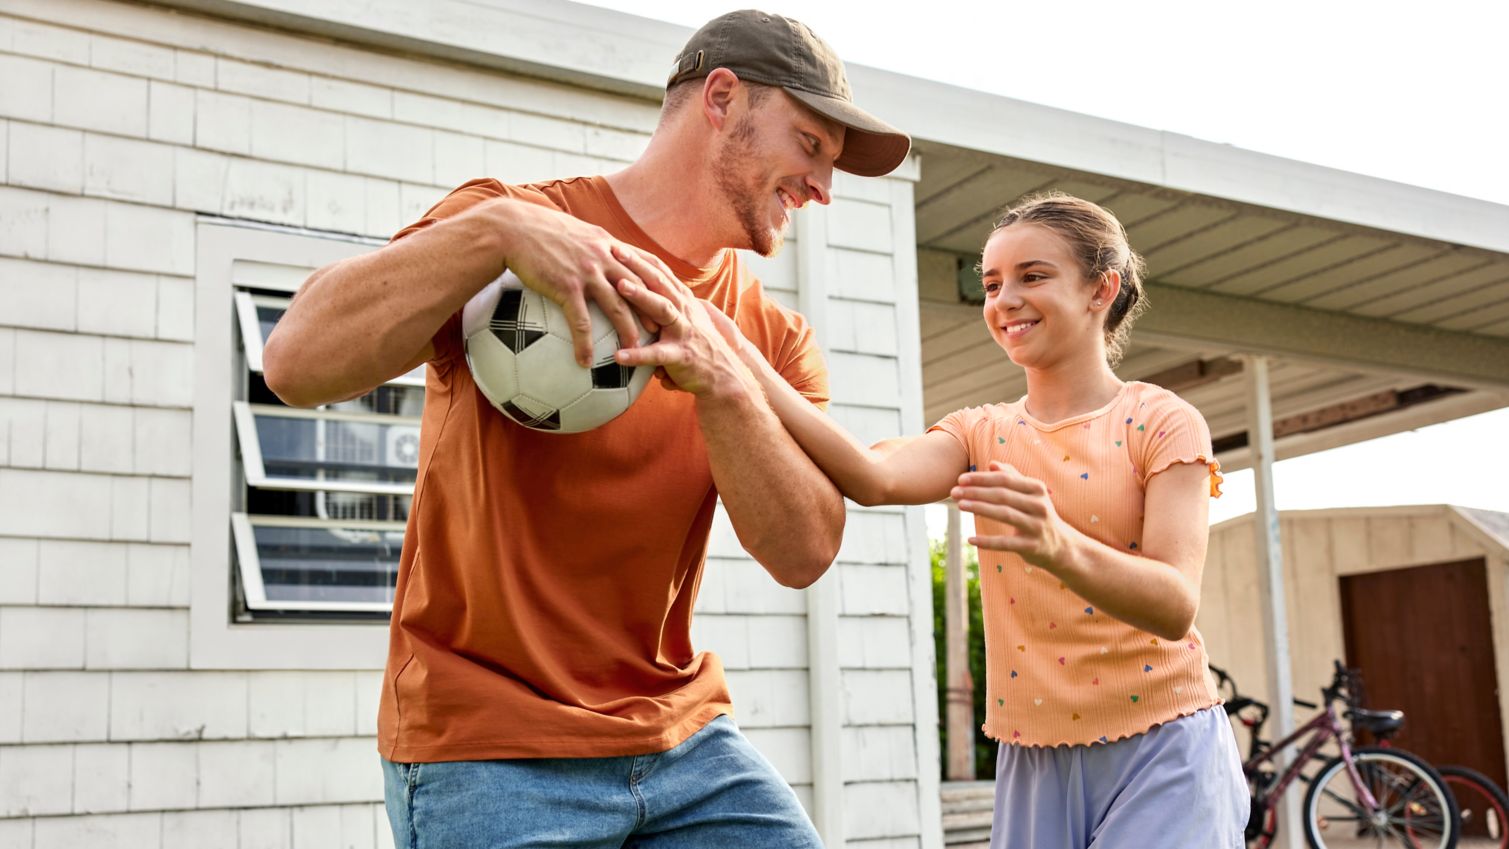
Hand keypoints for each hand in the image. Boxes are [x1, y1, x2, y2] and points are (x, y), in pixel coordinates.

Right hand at [488, 199, 667, 365]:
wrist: (513, 229)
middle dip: (656, 310)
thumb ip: (593, 244)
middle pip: (640, 287)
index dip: (663, 280)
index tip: (674, 296)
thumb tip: (601, 254)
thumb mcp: (575, 230)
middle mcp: (604, 257)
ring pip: (617, 306)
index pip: (646, 262)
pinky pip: (580, 321)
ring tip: (635, 352)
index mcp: (608, 244)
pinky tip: (584, 362)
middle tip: (666, 331)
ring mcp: (587, 272)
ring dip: (628, 331)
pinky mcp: (566, 286)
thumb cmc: (539, 230)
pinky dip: (584, 344)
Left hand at [608, 245, 757, 399]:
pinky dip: (638, 355)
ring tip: (619, 286)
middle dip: (636, 264)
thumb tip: (639, 300)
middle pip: (659, 281)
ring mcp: (683, 332)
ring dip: (640, 295)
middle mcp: (684, 311)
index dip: (640, 257)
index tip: (618, 244)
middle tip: (613, 250)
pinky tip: (618, 356)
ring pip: (661, 308)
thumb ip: (665, 309)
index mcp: (683, 302)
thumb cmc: (699, 349)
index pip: (660, 273)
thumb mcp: (685, 321)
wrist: (725, 376)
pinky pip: (657, 354)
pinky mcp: (682, 355)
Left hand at [953, 461, 1074, 569]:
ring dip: (980, 509)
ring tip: (960, 506)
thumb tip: (992, 464)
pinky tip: (970, 539)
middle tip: (954, 492)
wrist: (1061, 546)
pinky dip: (987, 542)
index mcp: (1036, 489)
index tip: (960, 479)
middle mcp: (1038, 505)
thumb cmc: (1038, 515)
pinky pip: (1006, 543)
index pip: (1004, 479)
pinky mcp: (1032, 546)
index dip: (981, 478)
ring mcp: (1036, 526)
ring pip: (1004, 514)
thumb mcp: (1031, 494)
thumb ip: (1012, 478)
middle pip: (1002, 495)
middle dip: (976, 492)